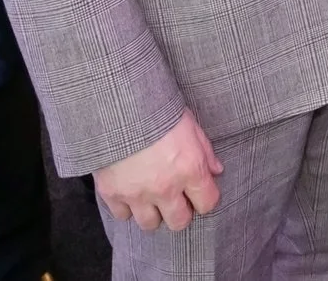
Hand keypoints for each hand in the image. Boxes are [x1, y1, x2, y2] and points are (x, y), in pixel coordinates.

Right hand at [93, 109, 221, 232]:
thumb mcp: (190, 124)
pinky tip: (129, 191)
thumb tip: (216, 171)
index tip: (198, 193)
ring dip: (152, 213)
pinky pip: (122, 215)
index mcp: (189, 169)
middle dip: (179, 211)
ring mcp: (137, 193)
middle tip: (174, 198)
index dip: (204, 199)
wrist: (118, 104)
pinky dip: (125, 206)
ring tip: (150, 196)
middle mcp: (165, 187)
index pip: (207, 203)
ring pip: (150, 224)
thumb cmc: (158, 110)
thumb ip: (205, 151)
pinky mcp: (112, 193)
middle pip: (179, 222)